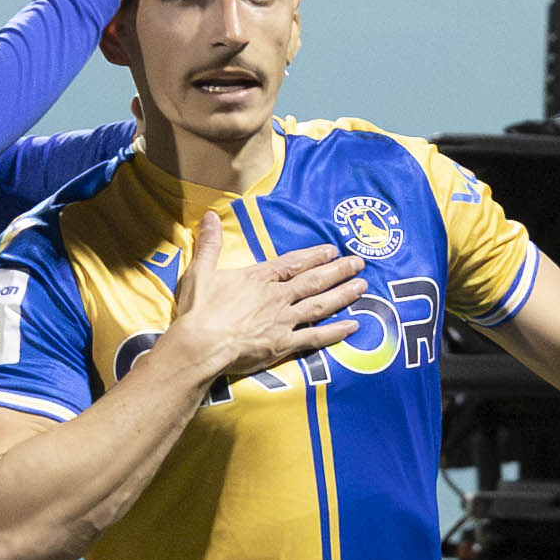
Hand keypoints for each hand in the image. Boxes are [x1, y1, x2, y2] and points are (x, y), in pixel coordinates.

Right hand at [152, 214, 362, 388]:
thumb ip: (210, 244)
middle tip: (359, 263)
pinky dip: (335, 331)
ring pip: (320, 305)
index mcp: (258, 278)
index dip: (314, 256)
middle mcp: (276, 297)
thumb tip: (209, 214)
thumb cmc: (197, 311)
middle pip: (313, 281)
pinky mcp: (283, 345)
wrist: (200, 345)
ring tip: (362, 286)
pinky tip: (353, 326)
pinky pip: (315, 337)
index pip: (292, 263)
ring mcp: (282, 321)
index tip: (332, 250)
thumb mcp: (200, 272)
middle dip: (338, 270)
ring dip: (343, 294)